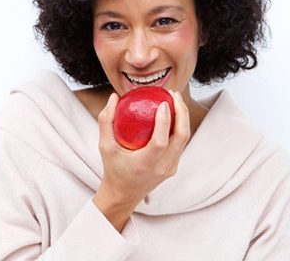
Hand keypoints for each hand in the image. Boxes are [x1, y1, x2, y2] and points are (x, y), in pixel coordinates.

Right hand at [96, 90, 190, 206]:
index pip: (160, 142)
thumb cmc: (113, 168)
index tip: (164, 103)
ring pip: (184, 139)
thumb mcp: (104, 146)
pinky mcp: (174, 166)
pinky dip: (180, 126)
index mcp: (144, 165)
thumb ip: (106, 121)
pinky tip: (174, 113)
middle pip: (181, 138)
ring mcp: (170, 168)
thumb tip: (114, 97)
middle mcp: (161, 168)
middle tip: (174, 95)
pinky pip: (180, 143)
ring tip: (176, 99)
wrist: (124, 194)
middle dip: (182, 113)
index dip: (165, 122)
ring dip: (183, 117)